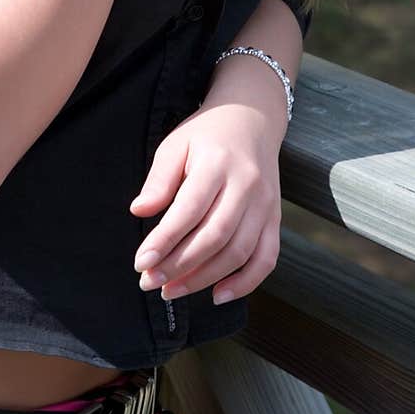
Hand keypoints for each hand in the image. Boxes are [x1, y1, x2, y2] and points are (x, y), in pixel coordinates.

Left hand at [129, 104, 281, 305]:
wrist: (252, 119)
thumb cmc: (207, 135)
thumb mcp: (176, 144)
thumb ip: (159, 179)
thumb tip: (139, 211)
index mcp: (218, 163)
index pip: (189, 209)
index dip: (164, 240)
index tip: (141, 262)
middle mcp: (246, 185)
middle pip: (214, 236)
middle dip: (179, 265)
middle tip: (150, 282)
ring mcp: (265, 204)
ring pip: (238, 252)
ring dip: (204, 278)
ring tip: (172, 290)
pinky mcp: (275, 218)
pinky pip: (266, 259)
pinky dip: (245, 283)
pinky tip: (218, 295)